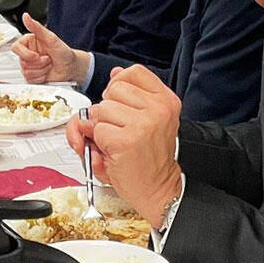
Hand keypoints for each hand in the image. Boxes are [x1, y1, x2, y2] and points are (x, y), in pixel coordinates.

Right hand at [13, 15, 87, 84]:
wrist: (72, 68)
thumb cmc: (63, 52)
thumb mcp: (51, 38)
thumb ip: (36, 27)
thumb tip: (26, 16)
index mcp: (29, 43)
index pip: (16, 47)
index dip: (26, 54)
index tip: (37, 55)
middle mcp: (27, 53)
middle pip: (22, 62)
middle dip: (38, 63)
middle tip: (48, 59)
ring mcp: (29, 66)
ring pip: (26, 72)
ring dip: (41, 70)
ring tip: (49, 64)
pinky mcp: (32, 76)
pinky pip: (30, 79)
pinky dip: (41, 77)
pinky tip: (47, 72)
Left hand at [79, 64, 182, 225]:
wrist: (158, 189)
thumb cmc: (149, 157)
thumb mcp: (147, 119)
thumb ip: (131, 95)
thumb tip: (115, 73)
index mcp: (166, 100)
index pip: (133, 72)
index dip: (119, 86)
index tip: (122, 104)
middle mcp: (158, 109)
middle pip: (113, 90)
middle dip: (108, 109)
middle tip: (119, 128)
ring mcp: (143, 124)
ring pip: (101, 109)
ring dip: (102, 128)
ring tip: (117, 142)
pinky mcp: (126, 141)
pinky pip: (97, 130)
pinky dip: (99, 143)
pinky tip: (114, 152)